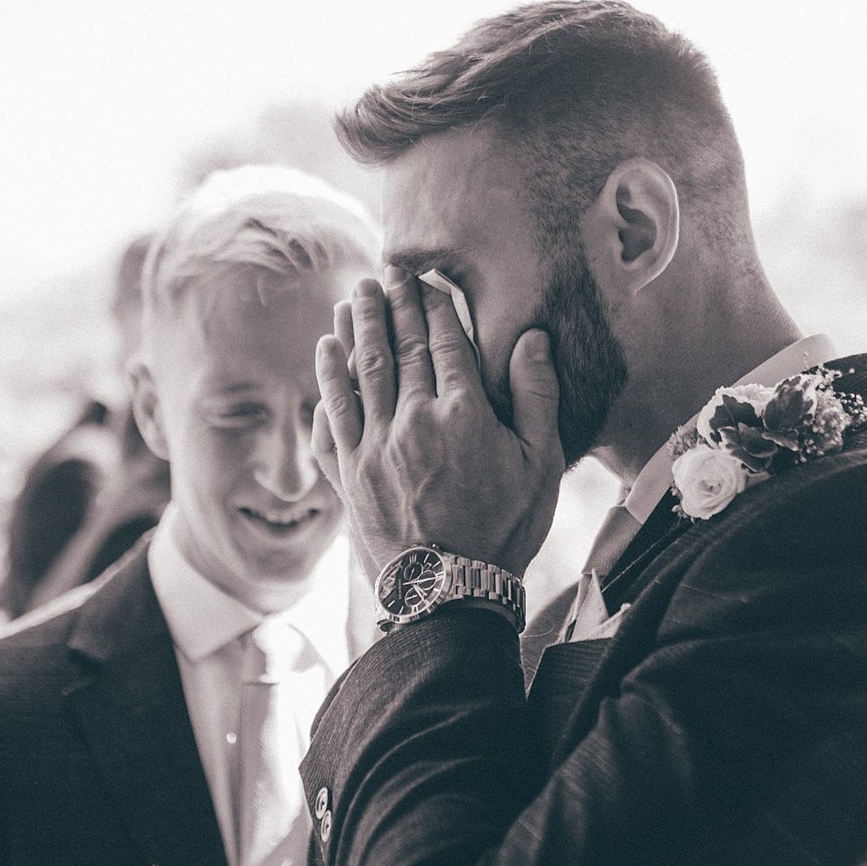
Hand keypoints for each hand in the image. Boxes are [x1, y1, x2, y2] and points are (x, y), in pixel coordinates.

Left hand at [313, 270, 562, 576]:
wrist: (448, 593)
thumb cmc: (504, 529)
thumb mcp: (541, 465)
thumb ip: (537, 396)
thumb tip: (531, 338)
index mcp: (462, 413)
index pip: (444, 342)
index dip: (435, 304)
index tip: (427, 277)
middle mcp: (412, 420)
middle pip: (399, 346)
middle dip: (392, 304)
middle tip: (386, 272)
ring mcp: (373, 446)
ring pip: (360, 371)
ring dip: (355, 327)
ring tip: (353, 295)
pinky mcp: (348, 473)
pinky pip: (332, 413)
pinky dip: (328, 378)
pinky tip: (326, 353)